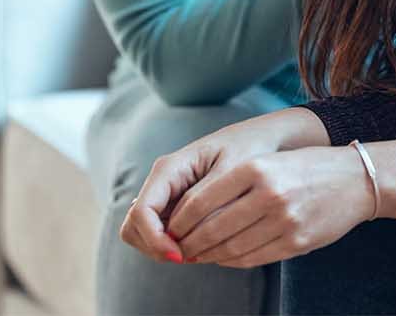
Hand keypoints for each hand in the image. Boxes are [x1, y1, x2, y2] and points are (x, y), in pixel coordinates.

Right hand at [117, 120, 286, 264]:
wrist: (262, 139)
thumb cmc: (249, 149)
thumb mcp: (232, 172)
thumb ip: (203, 202)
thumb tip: (179, 236)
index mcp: (168, 168)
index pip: (141, 212)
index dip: (154, 239)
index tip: (180, 256)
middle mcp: (162, 182)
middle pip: (134, 226)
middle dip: (155, 247)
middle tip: (188, 257)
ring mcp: (167, 195)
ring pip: (144, 234)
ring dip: (164, 249)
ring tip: (198, 252)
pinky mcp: (177, 207)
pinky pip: (164, 234)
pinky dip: (176, 246)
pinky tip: (203, 246)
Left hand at [164, 146, 374, 268]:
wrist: (356, 180)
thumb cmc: (306, 167)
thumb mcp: (269, 161)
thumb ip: (234, 183)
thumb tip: (191, 212)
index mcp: (257, 167)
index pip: (202, 199)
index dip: (180, 220)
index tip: (170, 227)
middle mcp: (269, 193)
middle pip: (213, 228)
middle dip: (189, 243)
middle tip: (177, 247)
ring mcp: (284, 221)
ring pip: (231, 247)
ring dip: (208, 255)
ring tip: (196, 255)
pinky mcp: (297, 242)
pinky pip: (253, 258)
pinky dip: (232, 261)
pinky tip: (223, 258)